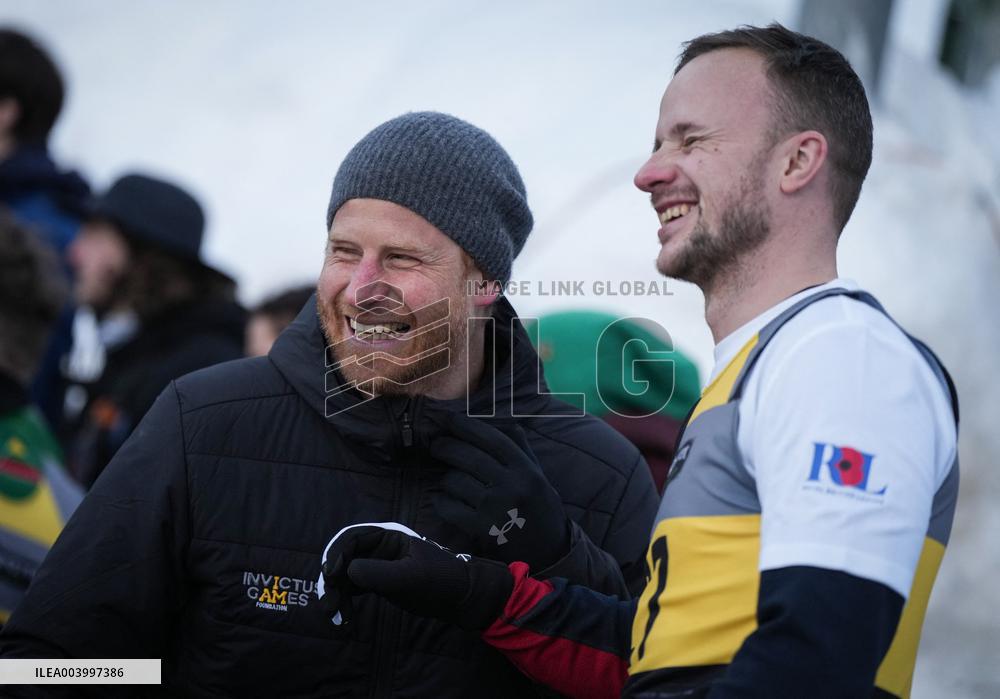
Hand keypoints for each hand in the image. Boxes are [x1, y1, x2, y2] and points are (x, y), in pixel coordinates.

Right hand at [320, 526, 512, 630]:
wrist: (460, 598)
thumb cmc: (440, 580)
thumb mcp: (410, 577)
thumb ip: (379, 572)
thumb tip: (347, 571)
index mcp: (388, 537)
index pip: (352, 538)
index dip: (337, 554)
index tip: (332, 576)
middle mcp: (379, 548)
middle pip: (343, 558)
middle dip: (333, 580)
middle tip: (328, 604)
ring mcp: (377, 565)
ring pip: (345, 576)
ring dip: (336, 595)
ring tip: (336, 618)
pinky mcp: (378, 583)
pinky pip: (353, 589)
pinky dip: (346, 603)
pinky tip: (344, 621)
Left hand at [428, 413, 570, 569]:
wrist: (551, 553)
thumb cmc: (541, 510)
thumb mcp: (539, 477)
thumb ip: (522, 451)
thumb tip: (506, 424)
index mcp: (526, 469)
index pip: (492, 439)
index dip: (467, 426)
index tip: (448, 418)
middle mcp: (513, 485)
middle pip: (469, 456)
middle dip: (446, 446)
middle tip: (436, 444)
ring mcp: (496, 507)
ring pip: (456, 481)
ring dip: (446, 478)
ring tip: (447, 479)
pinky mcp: (483, 529)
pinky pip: (450, 507)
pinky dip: (442, 501)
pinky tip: (443, 500)